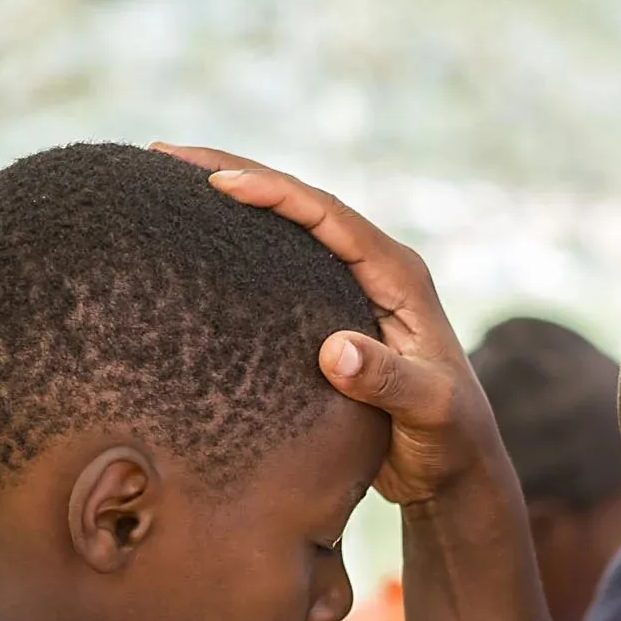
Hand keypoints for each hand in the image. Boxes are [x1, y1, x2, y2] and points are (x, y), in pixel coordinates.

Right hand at [153, 143, 513, 512]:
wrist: (457, 467)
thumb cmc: (449, 439)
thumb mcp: (428, 412)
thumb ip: (389, 381)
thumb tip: (334, 352)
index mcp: (399, 277)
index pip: (329, 218)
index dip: (274, 193)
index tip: (216, 181)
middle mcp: (376, 270)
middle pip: (301, 204)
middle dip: (235, 172)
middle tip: (164, 154)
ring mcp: (353, 288)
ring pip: (287, 228)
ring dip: (233, 201)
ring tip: (166, 180)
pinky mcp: (334, 312)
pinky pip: (281, 264)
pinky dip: (240, 244)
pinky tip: (198, 241)